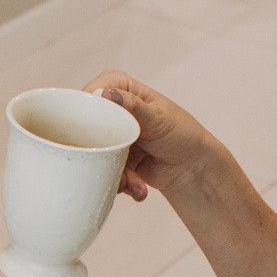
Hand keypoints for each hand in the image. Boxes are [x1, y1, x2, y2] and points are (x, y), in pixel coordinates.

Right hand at [86, 69, 222, 205]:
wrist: (191, 168)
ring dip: (112, 172)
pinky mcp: (110, 158)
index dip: (85, 111)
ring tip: (132, 182)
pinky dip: (119, 182)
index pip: (91, 93)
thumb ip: (132, 106)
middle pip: (84, 126)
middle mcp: (111, 110)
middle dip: (99, 150)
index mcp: (121, 89)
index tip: (92, 130)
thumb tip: (106, 93)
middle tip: (115, 160)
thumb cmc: (181, 133)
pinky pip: (101, 170)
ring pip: (92, 153)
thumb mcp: (158, 117)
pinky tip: (137, 187)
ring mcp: (109, 136)